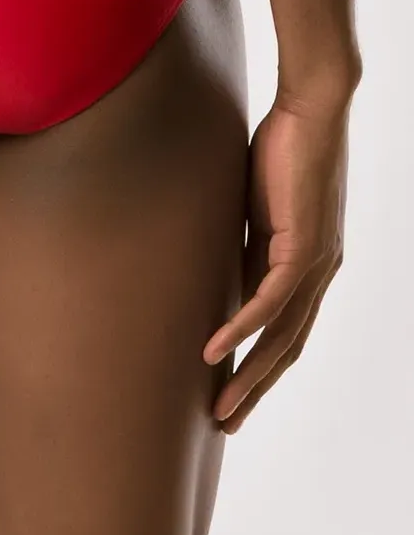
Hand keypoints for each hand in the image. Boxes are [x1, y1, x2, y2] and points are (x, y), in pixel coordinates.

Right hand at [203, 93, 349, 432]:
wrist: (311, 111)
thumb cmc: (281, 153)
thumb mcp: (254, 214)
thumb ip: (243, 249)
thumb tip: (217, 277)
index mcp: (307, 267)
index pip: (283, 332)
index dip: (257, 368)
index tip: (229, 394)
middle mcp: (319, 274)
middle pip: (286, 348)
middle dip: (255, 390)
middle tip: (226, 423)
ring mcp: (316, 263)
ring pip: (282, 336)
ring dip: (249, 376)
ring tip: (221, 408)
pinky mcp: (306, 246)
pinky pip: (271, 300)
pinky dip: (243, 329)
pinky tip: (216, 351)